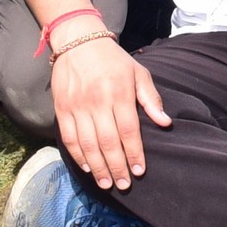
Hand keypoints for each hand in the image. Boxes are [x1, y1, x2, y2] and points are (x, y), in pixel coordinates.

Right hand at [53, 32, 168, 191]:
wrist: (78, 41)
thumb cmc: (113, 60)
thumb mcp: (138, 73)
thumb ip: (151, 99)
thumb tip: (165, 123)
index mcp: (119, 93)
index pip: (128, 131)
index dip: (134, 154)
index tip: (139, 171)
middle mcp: (97, 102)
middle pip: (108, 143)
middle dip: (117, 167)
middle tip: (124, 185)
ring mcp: (77, 106)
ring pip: (88, 144)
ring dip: (98, 168)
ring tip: (107, 183)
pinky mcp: (61, 108)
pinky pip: (69, 138)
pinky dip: (78, 156)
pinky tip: (88, 168)